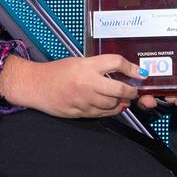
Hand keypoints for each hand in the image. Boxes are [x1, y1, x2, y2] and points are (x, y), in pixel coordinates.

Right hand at [0, 54, 143, 117]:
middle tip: (134, 90)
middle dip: (131, 91)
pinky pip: (101, 114)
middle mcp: (87, 83)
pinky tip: (113, 107)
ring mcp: (84, 100)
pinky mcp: (80, 112)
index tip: (139, 72)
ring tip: (122, 98)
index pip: (116, 63)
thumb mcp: (78, 62)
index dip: (132, 68)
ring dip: (120, 102)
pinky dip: (111, 111)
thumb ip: (98, 67)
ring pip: (112, 104)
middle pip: (119, 89)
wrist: (36, 85)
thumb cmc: (56, 72)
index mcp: (87, 66)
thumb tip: (119, 75)